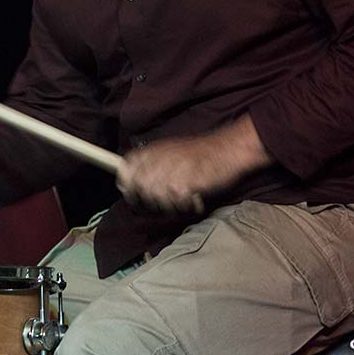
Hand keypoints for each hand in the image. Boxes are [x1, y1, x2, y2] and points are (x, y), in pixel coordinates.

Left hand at [115, 114, 272, 213]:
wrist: (227, 149)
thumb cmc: (201, 153)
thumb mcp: (171, 149)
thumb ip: (151, 162)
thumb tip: (129, 179)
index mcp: (154, 149)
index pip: (127, 167)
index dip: (126, 182)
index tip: (131, 192)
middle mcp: (158, 158)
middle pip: (138, 186)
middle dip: (147, 198)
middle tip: (164, 199)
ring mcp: (170, 172)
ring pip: (155, 198)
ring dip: (168, 203)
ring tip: (181, 198)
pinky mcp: (183, 184)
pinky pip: (174, 203)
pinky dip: (184, 205)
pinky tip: (193, 198)